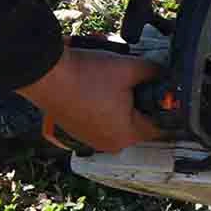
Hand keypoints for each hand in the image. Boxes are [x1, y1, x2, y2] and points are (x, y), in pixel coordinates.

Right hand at [17, 43, 164, 153]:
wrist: (47, 74)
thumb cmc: (87, 75)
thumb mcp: (129, 68)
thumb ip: (153, 72)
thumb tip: (162, 73)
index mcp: (126, 135)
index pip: (159, 126)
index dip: (163, 106)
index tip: (162, 91)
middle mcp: (108, 143)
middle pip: (137, 123)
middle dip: (139, 101)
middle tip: (137, 80)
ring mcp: (89, 138)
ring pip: (117, 120)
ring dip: (120, 102)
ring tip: (114, 79)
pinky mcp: (75, 129)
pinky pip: (98, 119)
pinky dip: (102, 104)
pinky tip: (97, 85)